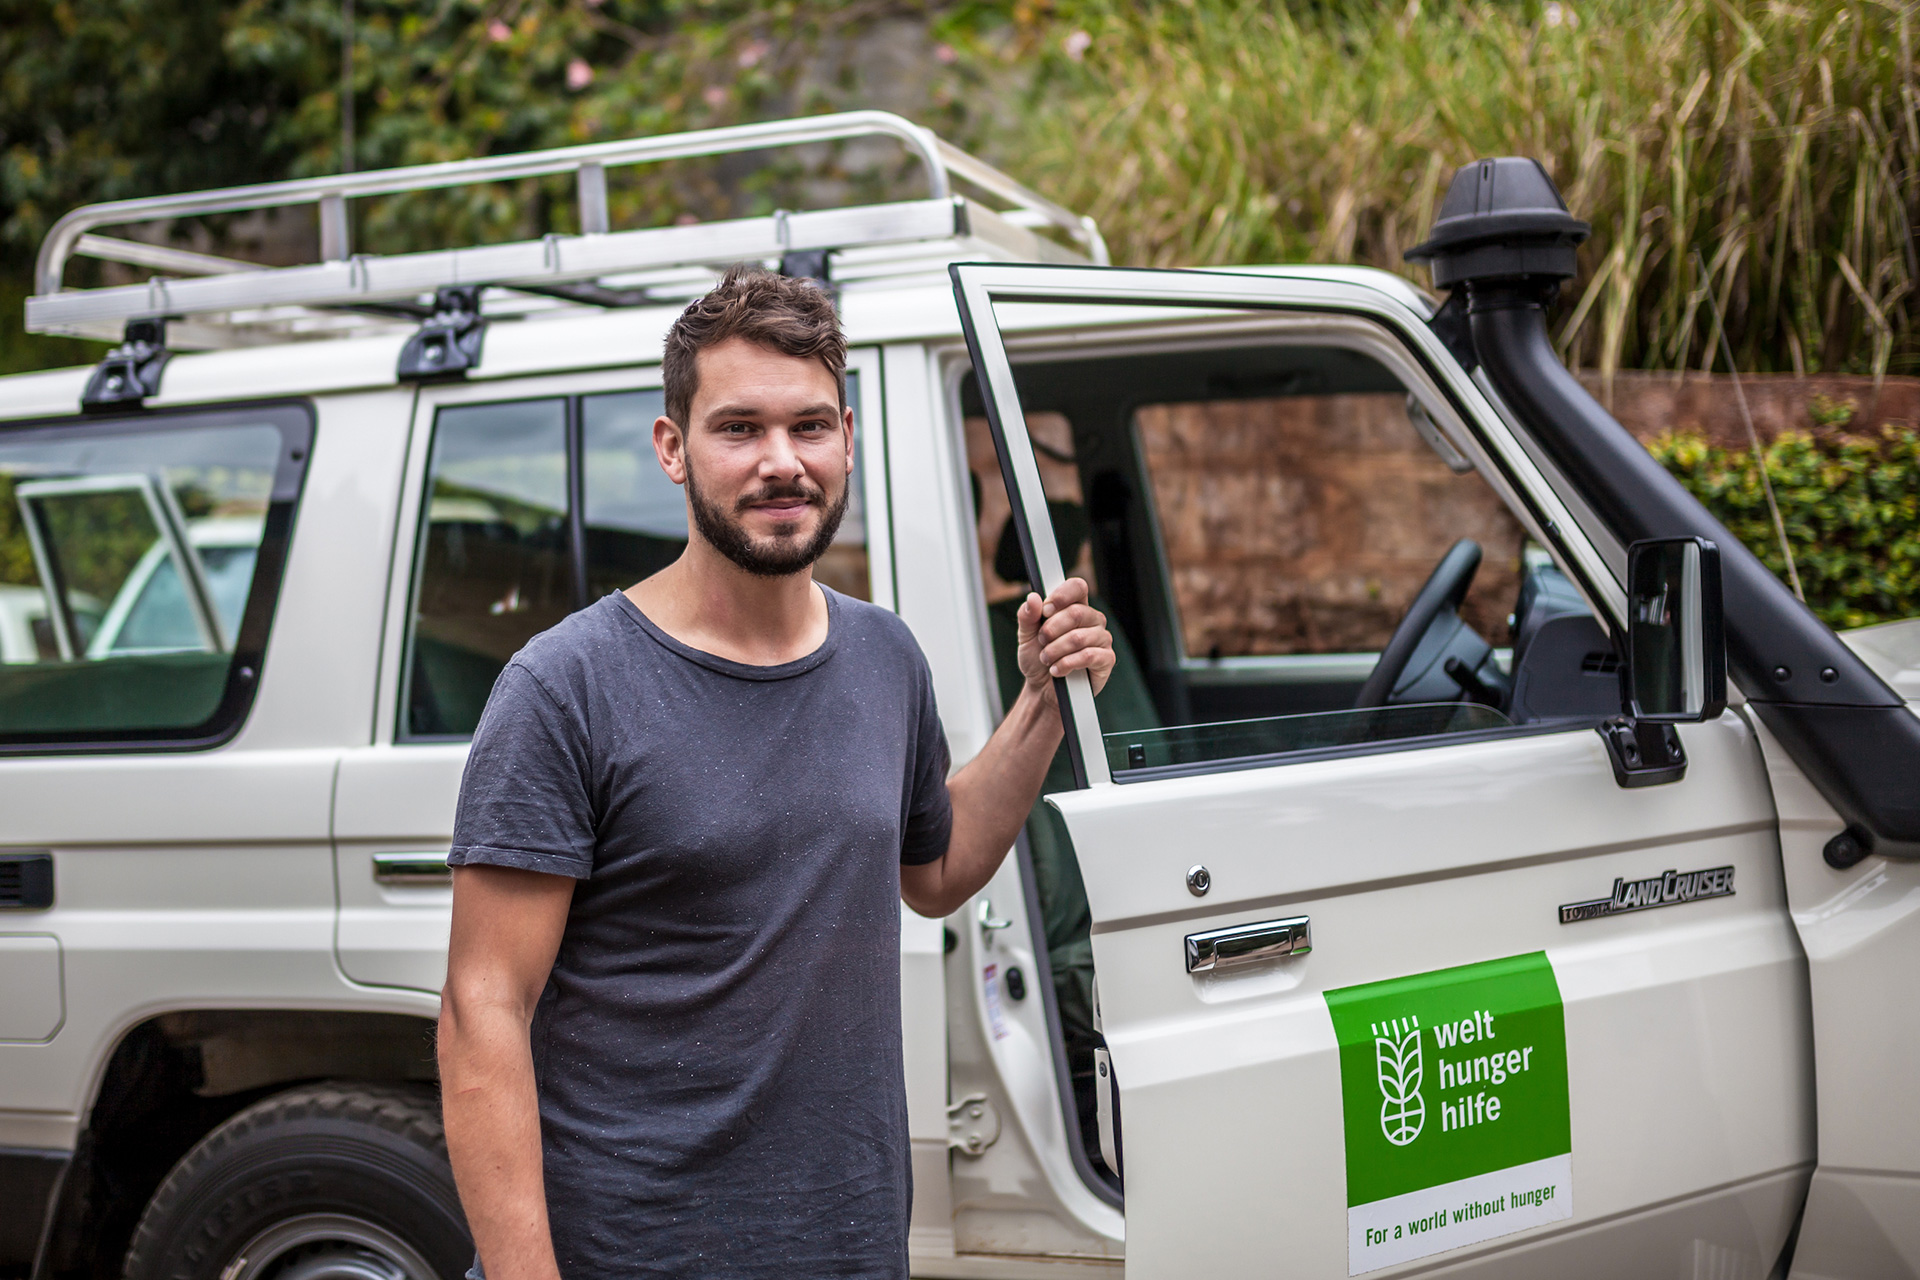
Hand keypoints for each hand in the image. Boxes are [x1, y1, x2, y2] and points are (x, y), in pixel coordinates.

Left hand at [1015, 577, 1115, 697]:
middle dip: (1051, 630)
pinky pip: (1088, 656)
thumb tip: (1032, 598)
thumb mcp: (1025, 637)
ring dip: (1055, 650)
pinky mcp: (1106, 659)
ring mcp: (1102, 639)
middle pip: (1076, 612)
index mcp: (1075, 607)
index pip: (1077, 587)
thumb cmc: (1038, 660)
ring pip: (1079, 637)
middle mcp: (1092, 620)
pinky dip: (1066, 664)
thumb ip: (1027, 616)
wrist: (1042, 690)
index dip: (1061, 595)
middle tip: (1042, 642)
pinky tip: (1057, 670)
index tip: (1045, 610)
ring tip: (1046, 659)